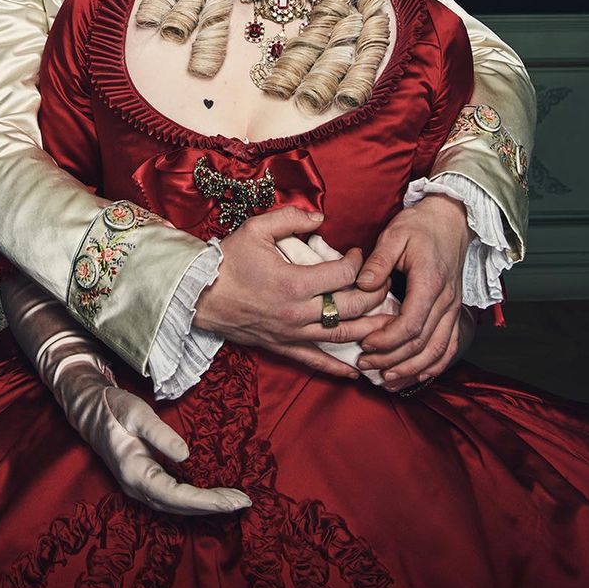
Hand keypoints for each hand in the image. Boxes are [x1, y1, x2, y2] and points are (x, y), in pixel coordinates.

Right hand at [0, 272, 249, 514]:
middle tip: (244, 503)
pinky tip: (211, 495)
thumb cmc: (113, 408)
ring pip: (177, 506)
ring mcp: (140, 487)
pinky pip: (173, 498)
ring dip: (205, 506)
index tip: (235, 499)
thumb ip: (160, 434)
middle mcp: (138, 488)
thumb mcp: (137, 413)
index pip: (178, 497)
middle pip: (181, 507)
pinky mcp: (145, 481)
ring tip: (234, 502)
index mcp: (136, 474)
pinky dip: (194, 500)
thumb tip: (186, 456)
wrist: (89, 408)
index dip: (208, 502)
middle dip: (213, 507)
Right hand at [193, 207, 396, 377]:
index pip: (342, 274)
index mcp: (294, 282)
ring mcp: (292, 334)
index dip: (358, 261)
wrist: (198, 295)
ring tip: (390, 323)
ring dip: (369, 330)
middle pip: (351, 307)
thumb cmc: (227, 260)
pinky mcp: (283, 347)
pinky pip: (316, 361)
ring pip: (341, 335)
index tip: (358, 252)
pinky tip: (358, 369)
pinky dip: (339, 367)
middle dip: (374, 294)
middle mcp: (298, 312)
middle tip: (382, 282)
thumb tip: (321, 218)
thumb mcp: (256, 228)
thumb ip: (291, 218)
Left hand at [353, 193, 471, 391]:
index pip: (411, 324)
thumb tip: (362, 285)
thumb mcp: (394, 235)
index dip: (387, 340)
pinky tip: (415, 376)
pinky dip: (433, 366)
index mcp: (430, 283)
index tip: (365, 345)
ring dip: (412, 370)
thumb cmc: (420, 226)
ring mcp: (453, 309)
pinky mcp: (454, 312)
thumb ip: (378, 261)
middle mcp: (446, 301)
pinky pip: (449, 346)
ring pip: (437, 351)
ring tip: (387, 379)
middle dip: (393, 360)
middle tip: (366, 366)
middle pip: (423, 344)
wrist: (450, 220)